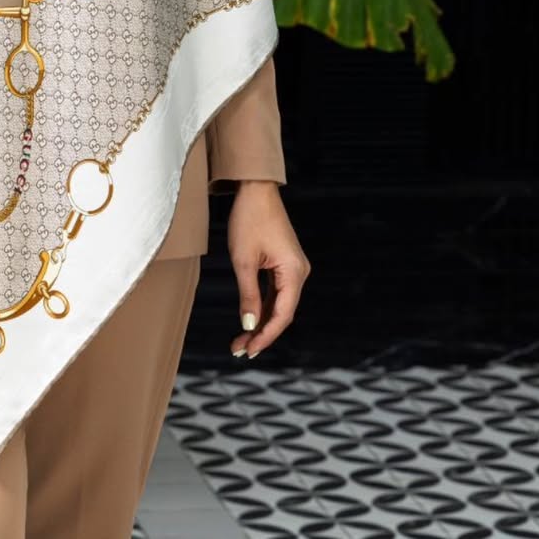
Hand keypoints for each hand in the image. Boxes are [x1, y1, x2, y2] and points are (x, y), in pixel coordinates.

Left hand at [225, 181, 310, 359]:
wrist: (255, 189)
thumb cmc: (248, 219)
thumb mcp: (243, 260)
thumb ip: (248, 295)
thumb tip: (249, 325)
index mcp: (294, 272)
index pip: (282, 314)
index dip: (265, 336)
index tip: (248, 350)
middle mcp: (299, 272)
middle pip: (282, 312)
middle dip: (261, 333)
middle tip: (239, 350)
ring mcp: (293, 268)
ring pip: (279, 304)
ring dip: (261, 322)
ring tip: (241, 340)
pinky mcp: (285, 263)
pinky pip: (276, 292)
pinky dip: (263, 306)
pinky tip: (250, 320)